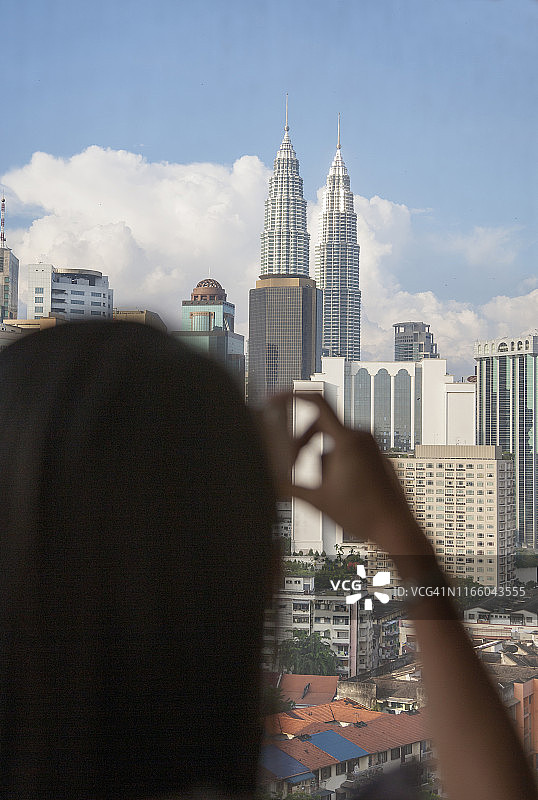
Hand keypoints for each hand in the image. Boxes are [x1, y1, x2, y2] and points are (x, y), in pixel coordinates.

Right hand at [265, 392, 433, 562]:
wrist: (396, 529)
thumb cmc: (364, 515)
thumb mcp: (318, 500)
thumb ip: (288, 488)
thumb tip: (266, 483)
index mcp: (347, 440)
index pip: (316, 402)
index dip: (292, 396)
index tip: (275, 399)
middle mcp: (361, 436)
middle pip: (319, 425)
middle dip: (301, 442)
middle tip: (291, 464)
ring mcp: (371, 445)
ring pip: (332, 440)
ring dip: (318, 457)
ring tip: (321, 486)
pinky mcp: (375, 455)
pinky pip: (347, 448)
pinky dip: (333, 461)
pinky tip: (336, 488)